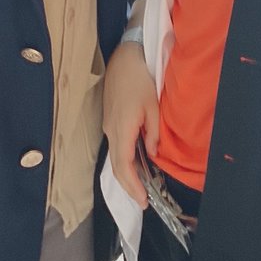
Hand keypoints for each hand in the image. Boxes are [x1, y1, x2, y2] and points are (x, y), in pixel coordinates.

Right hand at [103, 42, 158, 207]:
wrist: (124, 58)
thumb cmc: (140, 79)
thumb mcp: (153, 106)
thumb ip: (153, 133)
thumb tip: (152, 154)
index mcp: (121, 129)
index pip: (124, 166)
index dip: (133, 186)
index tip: (143, 200)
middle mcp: (110, 131)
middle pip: (115, 167)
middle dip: (128, 187)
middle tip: (142, 202)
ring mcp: (107, 126)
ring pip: (114, 158)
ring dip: (125, 176)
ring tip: (139, 189)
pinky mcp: (109, 121)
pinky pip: (115, 148)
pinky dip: (124, 162)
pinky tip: (135, 166)